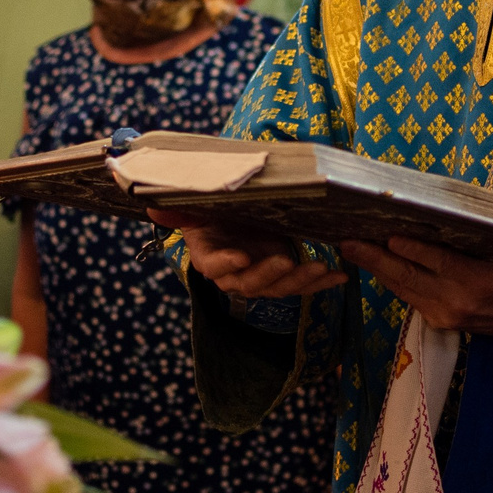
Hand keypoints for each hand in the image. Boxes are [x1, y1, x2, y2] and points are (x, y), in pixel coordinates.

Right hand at [151, 211, 347, 299]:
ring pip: (278, 288)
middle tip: (285, 261)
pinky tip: (341, 277)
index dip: (225, 264)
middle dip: (268, 274)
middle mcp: (233, 273)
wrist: (234, 213)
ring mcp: (259, 276)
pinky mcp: (282, 275)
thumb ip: (179, 208)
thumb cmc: (215, 208)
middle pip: (248, 282)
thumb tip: (151, 204)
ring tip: (320, 269)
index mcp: (208, 255)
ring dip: (300, 281)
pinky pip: (301, 284)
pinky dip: (321, 282)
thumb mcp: (199, 204)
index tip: (240, 258)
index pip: (212, 265)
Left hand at [337, 236, 492, 342]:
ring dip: (377, 268)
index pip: (439, 262)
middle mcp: (457, 301)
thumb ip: (470, 236)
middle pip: (409, 278)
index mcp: (479, 279)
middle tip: (349, 242)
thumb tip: (435, 213)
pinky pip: (409, 297)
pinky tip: (377, 264)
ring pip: (403, 288)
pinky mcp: (438, 322)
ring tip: (353, 248)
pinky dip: (392, 279)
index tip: (388, 235)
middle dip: (376, 259)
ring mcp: (444, 315)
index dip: (412, 249)